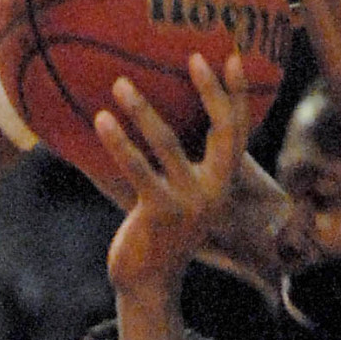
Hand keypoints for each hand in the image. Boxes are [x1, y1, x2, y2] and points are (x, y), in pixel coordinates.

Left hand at [94, 52, 251, 303]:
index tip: (235, 56)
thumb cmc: (158, 233)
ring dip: (143, 110)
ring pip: (169, 144)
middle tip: (195, 56)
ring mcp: (189, 203)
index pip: (240, 133)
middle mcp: (214, 192)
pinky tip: (101, 120)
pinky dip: (118, 142)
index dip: (239, 95)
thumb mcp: (180, 196)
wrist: (149, 283)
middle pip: (223, 133)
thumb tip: (156, 111)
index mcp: (222, 184)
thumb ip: (181, 164)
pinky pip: (137, 168)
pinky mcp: (159, 212)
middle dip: (212, 92)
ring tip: (120, 83)